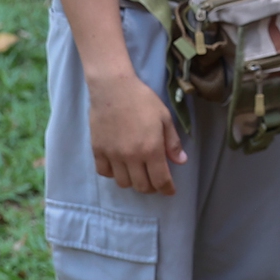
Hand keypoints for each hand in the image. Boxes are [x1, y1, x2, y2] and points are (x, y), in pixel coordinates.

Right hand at [87, 70, 184, 194]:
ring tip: (138, 172)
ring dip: (133, 181)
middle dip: (152, 187)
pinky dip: (113, 174)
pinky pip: (105, 173)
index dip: (167, 189)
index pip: (160, 180)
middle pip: (142, 186)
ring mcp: (113, 155)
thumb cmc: (142, 100)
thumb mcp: (164, 118)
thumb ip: (172, 142)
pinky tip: (119, 165)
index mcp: (151, 149)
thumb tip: (181, 162)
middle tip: (155, 180)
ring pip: (123, 183)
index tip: (170, 191)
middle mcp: (131, 157)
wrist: (113, 88)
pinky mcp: (98, 151)